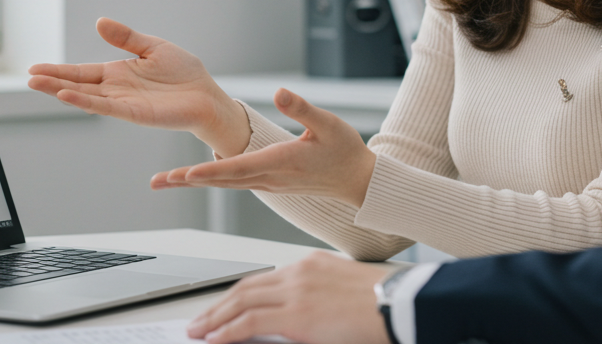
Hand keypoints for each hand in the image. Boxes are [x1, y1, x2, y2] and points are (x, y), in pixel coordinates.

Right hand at [27, 18, 250, 157]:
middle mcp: (116, 89)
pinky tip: (67, 96)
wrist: (206, 95)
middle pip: (77, 84)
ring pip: (86, 97)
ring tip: (38, 85)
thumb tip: (99, 21)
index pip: (81, 71)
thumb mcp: (152, 47)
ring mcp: (123, 102)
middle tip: (28, 77)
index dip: (58, 70)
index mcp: (118, 73)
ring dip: (62, 91)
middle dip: (52, 81)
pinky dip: (86, 101)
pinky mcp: (135, 113)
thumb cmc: (184, 73)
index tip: (33, 68)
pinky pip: (106, 107)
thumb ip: (126, 37)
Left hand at [151, 88, 376, 206]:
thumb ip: (302, 108)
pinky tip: (196, 177)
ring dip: (194, 182)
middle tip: (157, 181)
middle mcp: (269, 177)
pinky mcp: (270, 183)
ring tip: (166, 180)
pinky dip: (212, 180)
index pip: (238, 168)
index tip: (186, 172)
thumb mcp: (328, 123)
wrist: (358, 180)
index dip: (211, 170)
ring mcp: (268, 184)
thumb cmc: (345, 151)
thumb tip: (279, 91)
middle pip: (221, 181)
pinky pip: (234, 184)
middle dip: (188, 180)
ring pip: (224, 184)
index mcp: (280, 162)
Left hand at [188, 252, 391, 343]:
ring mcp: (296, 291)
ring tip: (199, 330)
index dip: (238, 295)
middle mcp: (299, 272)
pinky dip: (228, 329)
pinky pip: (250, 320)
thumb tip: (297, 317)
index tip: (224, 306)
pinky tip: (215, 338)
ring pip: (241, 301)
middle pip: (246, 287)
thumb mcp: (344, 290)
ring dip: (215, 318)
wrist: (401, 305)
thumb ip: (316, 298)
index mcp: (311, 265)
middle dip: (219, 305)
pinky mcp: (297, 313)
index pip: (263, 279)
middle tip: (200, 319)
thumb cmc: (384, 303)